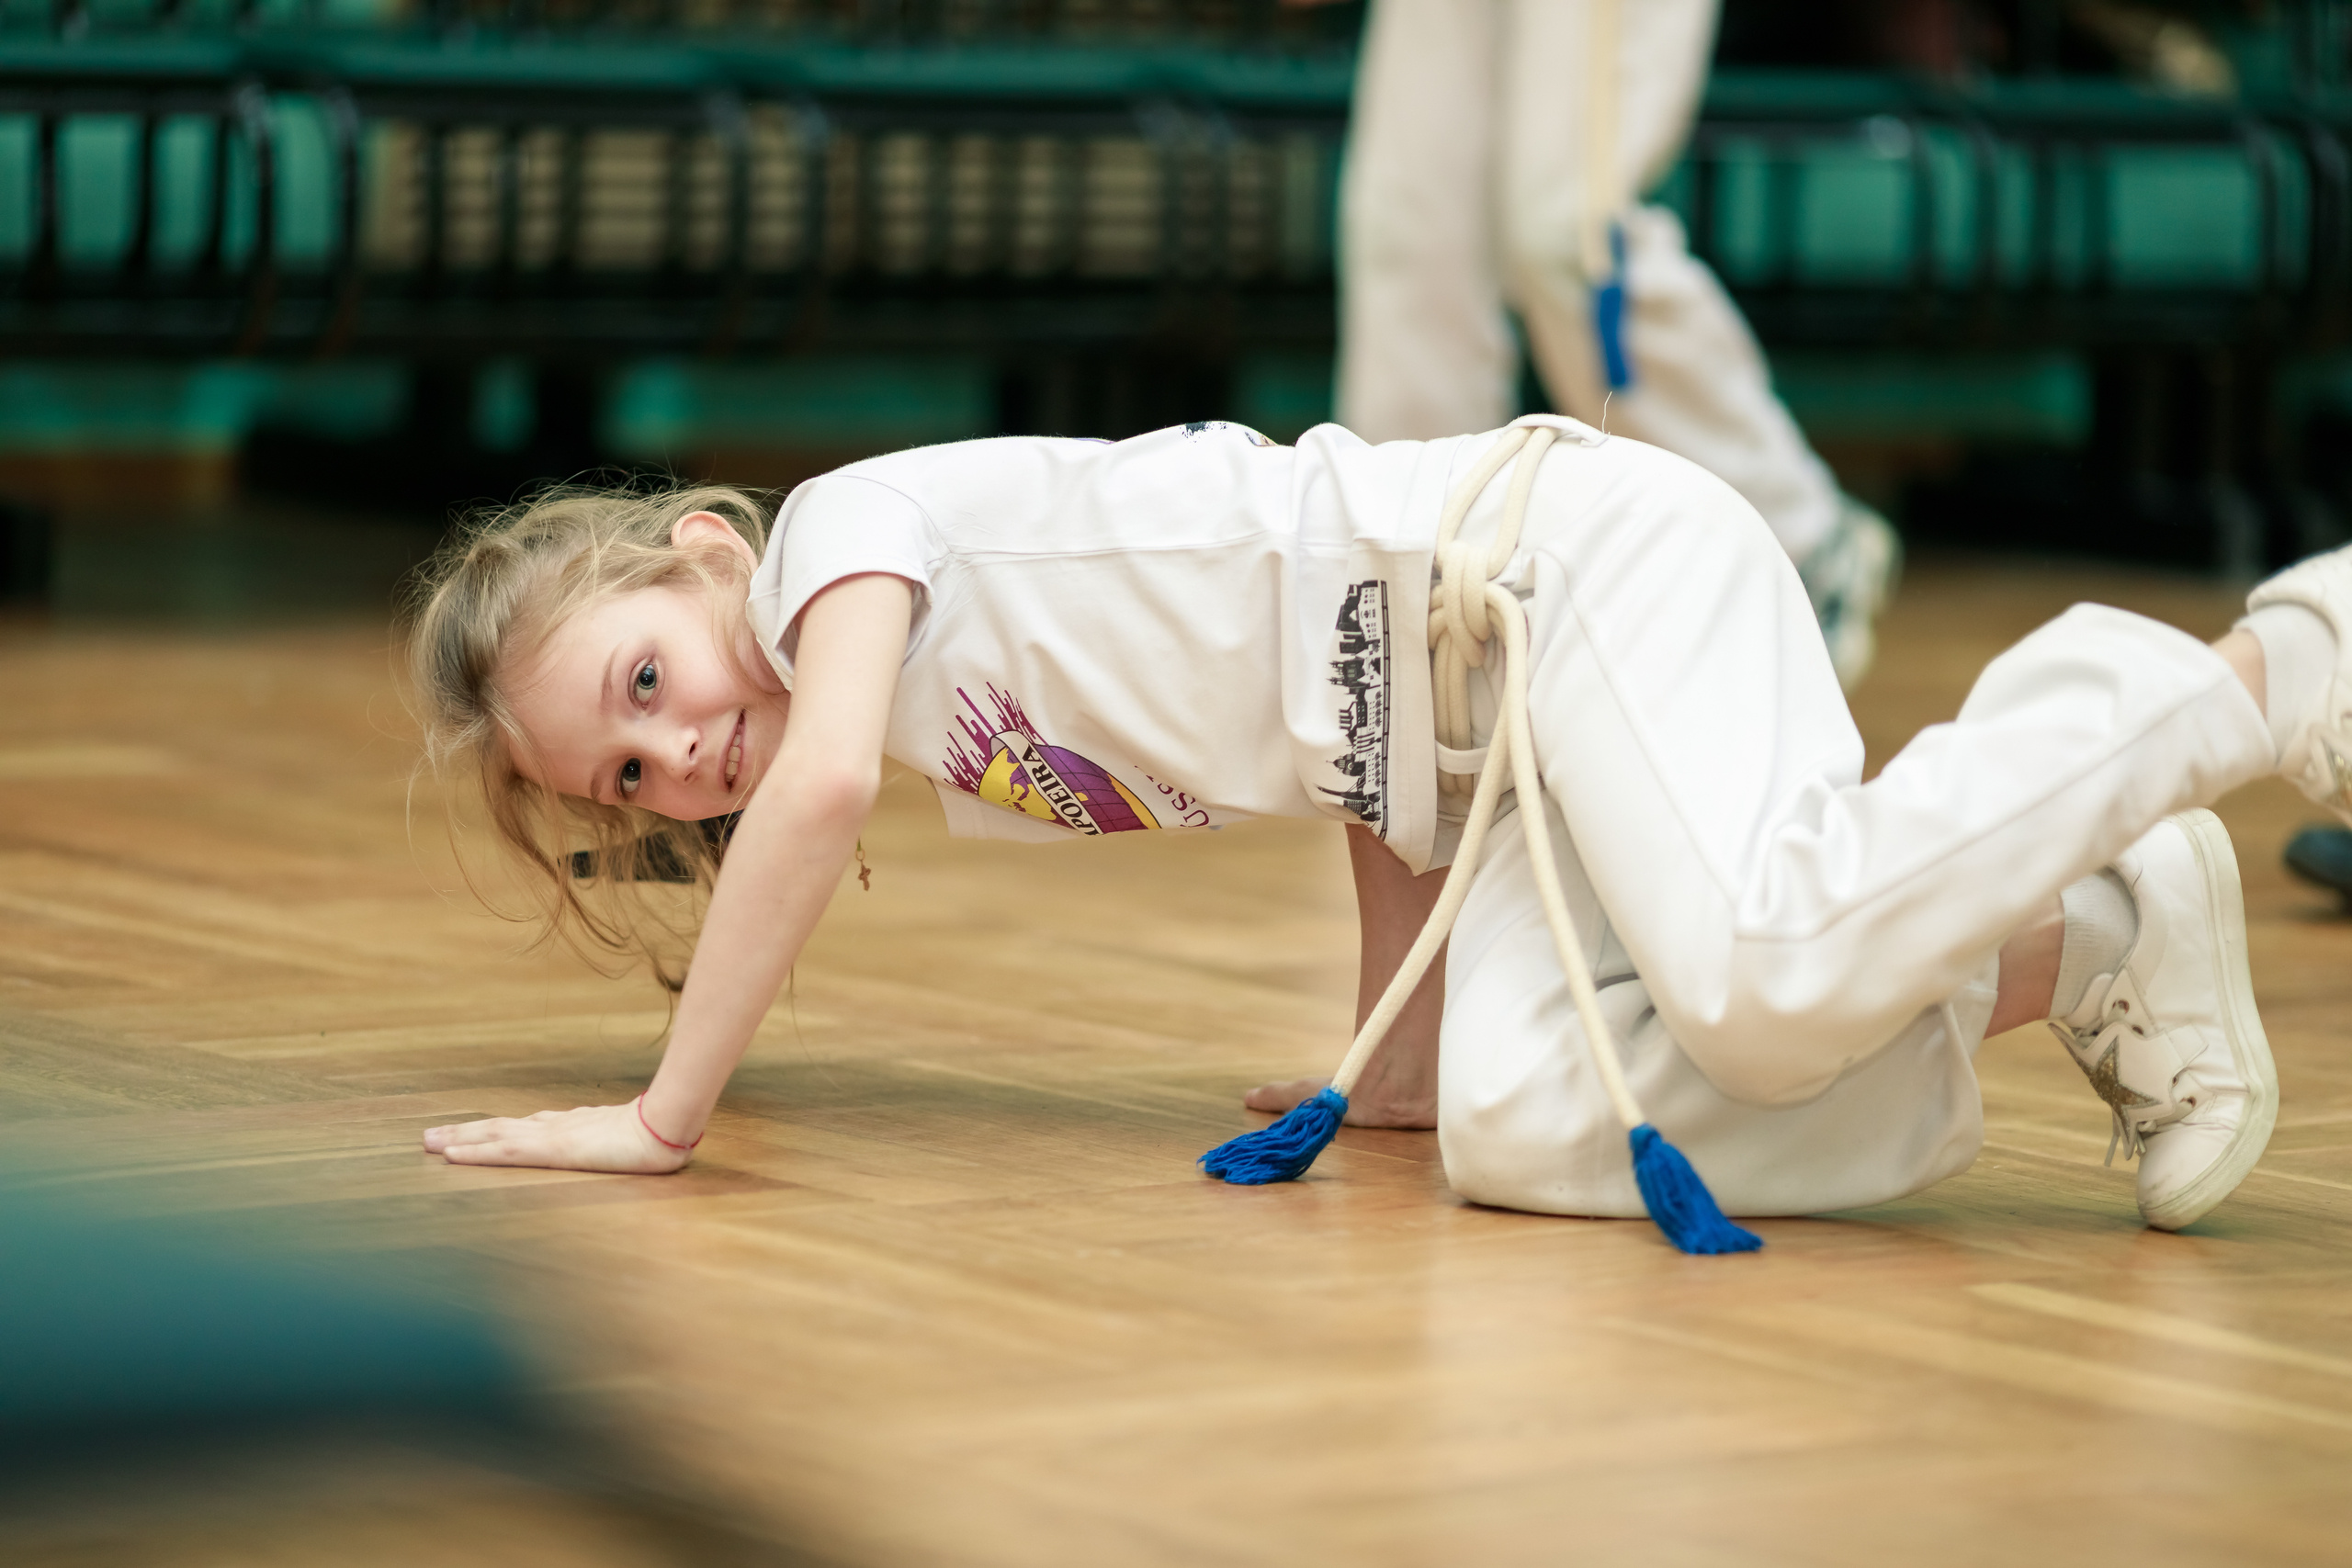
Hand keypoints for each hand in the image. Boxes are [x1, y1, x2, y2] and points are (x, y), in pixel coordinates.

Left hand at [422, 1102, 693, 1172]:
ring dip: (458, 1138)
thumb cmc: (661, 1135)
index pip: (527, 1128)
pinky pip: (500, 1151)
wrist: (664, 1127)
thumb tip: (638, 1147)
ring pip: (492, 1135)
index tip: (476, 1134)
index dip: (498, 1132)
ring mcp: (549, 1136)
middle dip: (465, 1132)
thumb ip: (625, 1138)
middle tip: (430, 1137)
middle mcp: (555, 1127)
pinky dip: (473, 1152)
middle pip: (501, 1127)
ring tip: (427, 1142)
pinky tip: (450, 1155)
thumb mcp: (639, 1140)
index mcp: (574, 1127)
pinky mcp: (547, 1149)